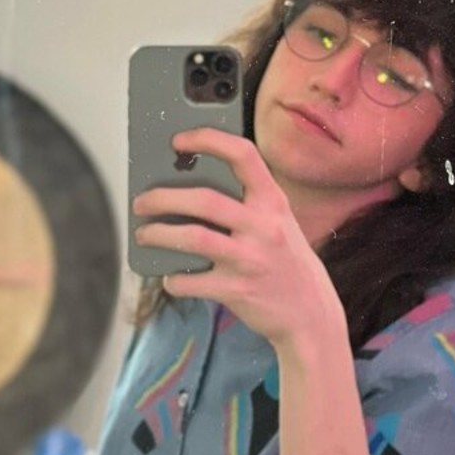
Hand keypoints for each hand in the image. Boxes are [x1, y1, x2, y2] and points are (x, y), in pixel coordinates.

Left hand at [132, 128, 342, 350]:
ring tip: (143, 234)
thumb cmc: (288, 265)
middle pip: (204, 199)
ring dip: (158, 234)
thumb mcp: (280, 225)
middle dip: (163, 198)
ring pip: (193, 238)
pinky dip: (173, 280)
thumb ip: (248, 206)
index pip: (243, 155)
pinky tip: (170, 278)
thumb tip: (190, 192)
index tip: (178, 141)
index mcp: (274, 203)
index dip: (207, 140)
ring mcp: (250, 260)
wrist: (311, 315)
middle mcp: (264, 227)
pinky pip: (191, 281)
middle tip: (142, 202)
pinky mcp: (236, 290)